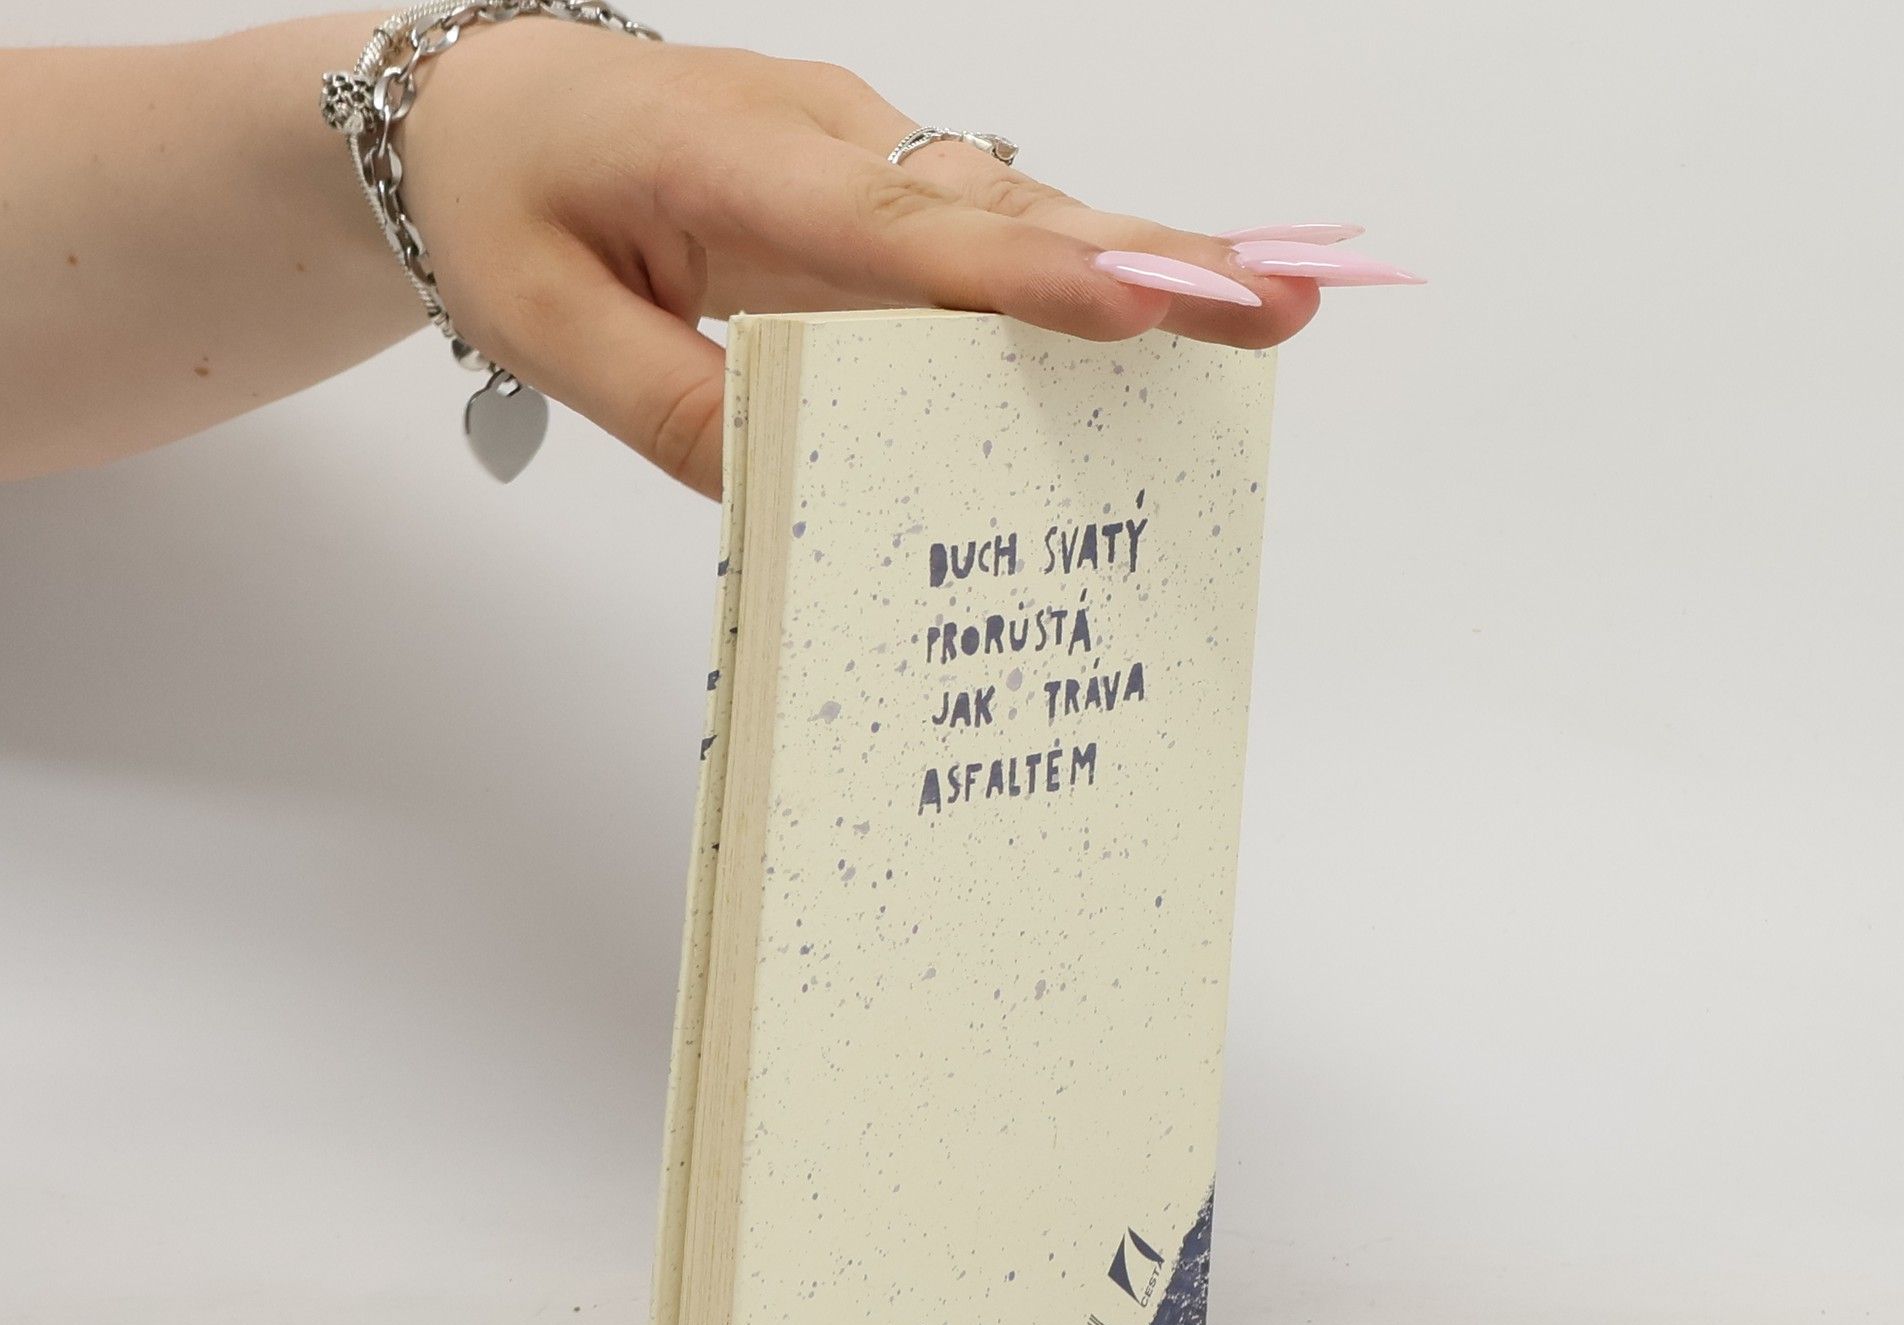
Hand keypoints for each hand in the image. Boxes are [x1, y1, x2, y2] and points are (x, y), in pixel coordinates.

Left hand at [399, 28, 1320, 496]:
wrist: (477, 111)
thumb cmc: (506, 204)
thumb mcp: (548, 324)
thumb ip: (670, 406)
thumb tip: (790, 492)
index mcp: (738, 164)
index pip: (902, 233)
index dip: (1026, 273)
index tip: (1136, 300)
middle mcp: (833, 147)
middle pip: (1011, 211)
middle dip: (1151, 257)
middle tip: (1283, 293)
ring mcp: (867, 162)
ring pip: (1023, 216)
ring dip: (1146, 261)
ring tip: (1271, 302)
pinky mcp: (877, 195)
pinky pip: (990, 239)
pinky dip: (1081, 273)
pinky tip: (1164, 310)